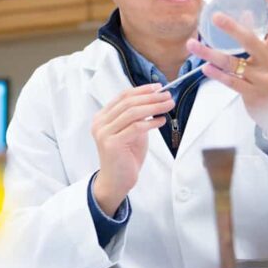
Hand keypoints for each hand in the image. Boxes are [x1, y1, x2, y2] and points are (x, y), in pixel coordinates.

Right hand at [91, 83, 173, 214]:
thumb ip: (138, 116)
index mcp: (102, 117)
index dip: (141, 90)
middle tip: (167, 96)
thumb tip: (156, 98)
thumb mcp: (132, 131)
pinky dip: (151, 122)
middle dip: (150, 97)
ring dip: (153, 107)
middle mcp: (100, 123)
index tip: (158, 87)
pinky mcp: (111, 143)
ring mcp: (104, 133)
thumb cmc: (125, 156)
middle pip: (128, 102)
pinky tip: (161, 121)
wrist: (117, 181)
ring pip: (132, 113)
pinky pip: (135, 127)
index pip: (123, 96)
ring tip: (168, 105)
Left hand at [186, 0, 267, 137]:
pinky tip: (204, 67)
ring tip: (192, 44)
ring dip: (209, 54)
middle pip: (251, 41)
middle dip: (232, 28)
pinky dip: (217, 74)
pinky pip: (231, 82)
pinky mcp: (253, 93)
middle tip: (215, 16)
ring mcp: (263, 79)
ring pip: (233, 63)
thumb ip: (259, 36)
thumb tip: (244, 12)